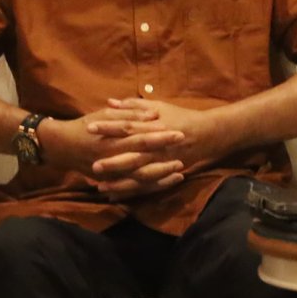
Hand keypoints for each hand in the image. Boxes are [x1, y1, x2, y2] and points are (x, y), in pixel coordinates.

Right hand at [38, 106, 186, 199]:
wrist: (62, 146)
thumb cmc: (86, 126)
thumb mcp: (105, 115)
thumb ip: (130, 114)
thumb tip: (154, 114)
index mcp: (112, 139)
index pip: (141, 138)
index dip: (161, 136)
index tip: (179, 132)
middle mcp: (113, 158)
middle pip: (144, 159)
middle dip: (166, 156)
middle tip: (185, 153)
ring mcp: (112, 174)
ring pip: (141, 178)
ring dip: (162, 175)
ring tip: (181, 170)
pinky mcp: (111, 182)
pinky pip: (134, 188)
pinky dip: (152, 186)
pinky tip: (167, 182)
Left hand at [87, 98, 226, 193]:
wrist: (207, 134)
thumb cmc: (180, 118)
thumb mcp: (158, 107)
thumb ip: (133, 105)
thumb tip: (110, 102)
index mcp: (154, 127)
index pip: (128, 126)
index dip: (109, 128)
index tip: (89, 128)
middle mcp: (158, 147)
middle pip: (134, 155)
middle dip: (113, 162)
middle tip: (93, 165)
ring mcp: (163, 162)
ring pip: (140, 175)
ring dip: (121, 183)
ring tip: (100, 187)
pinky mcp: (166, 173)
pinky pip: (148, 186)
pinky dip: (132, 192)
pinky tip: (115, 196)